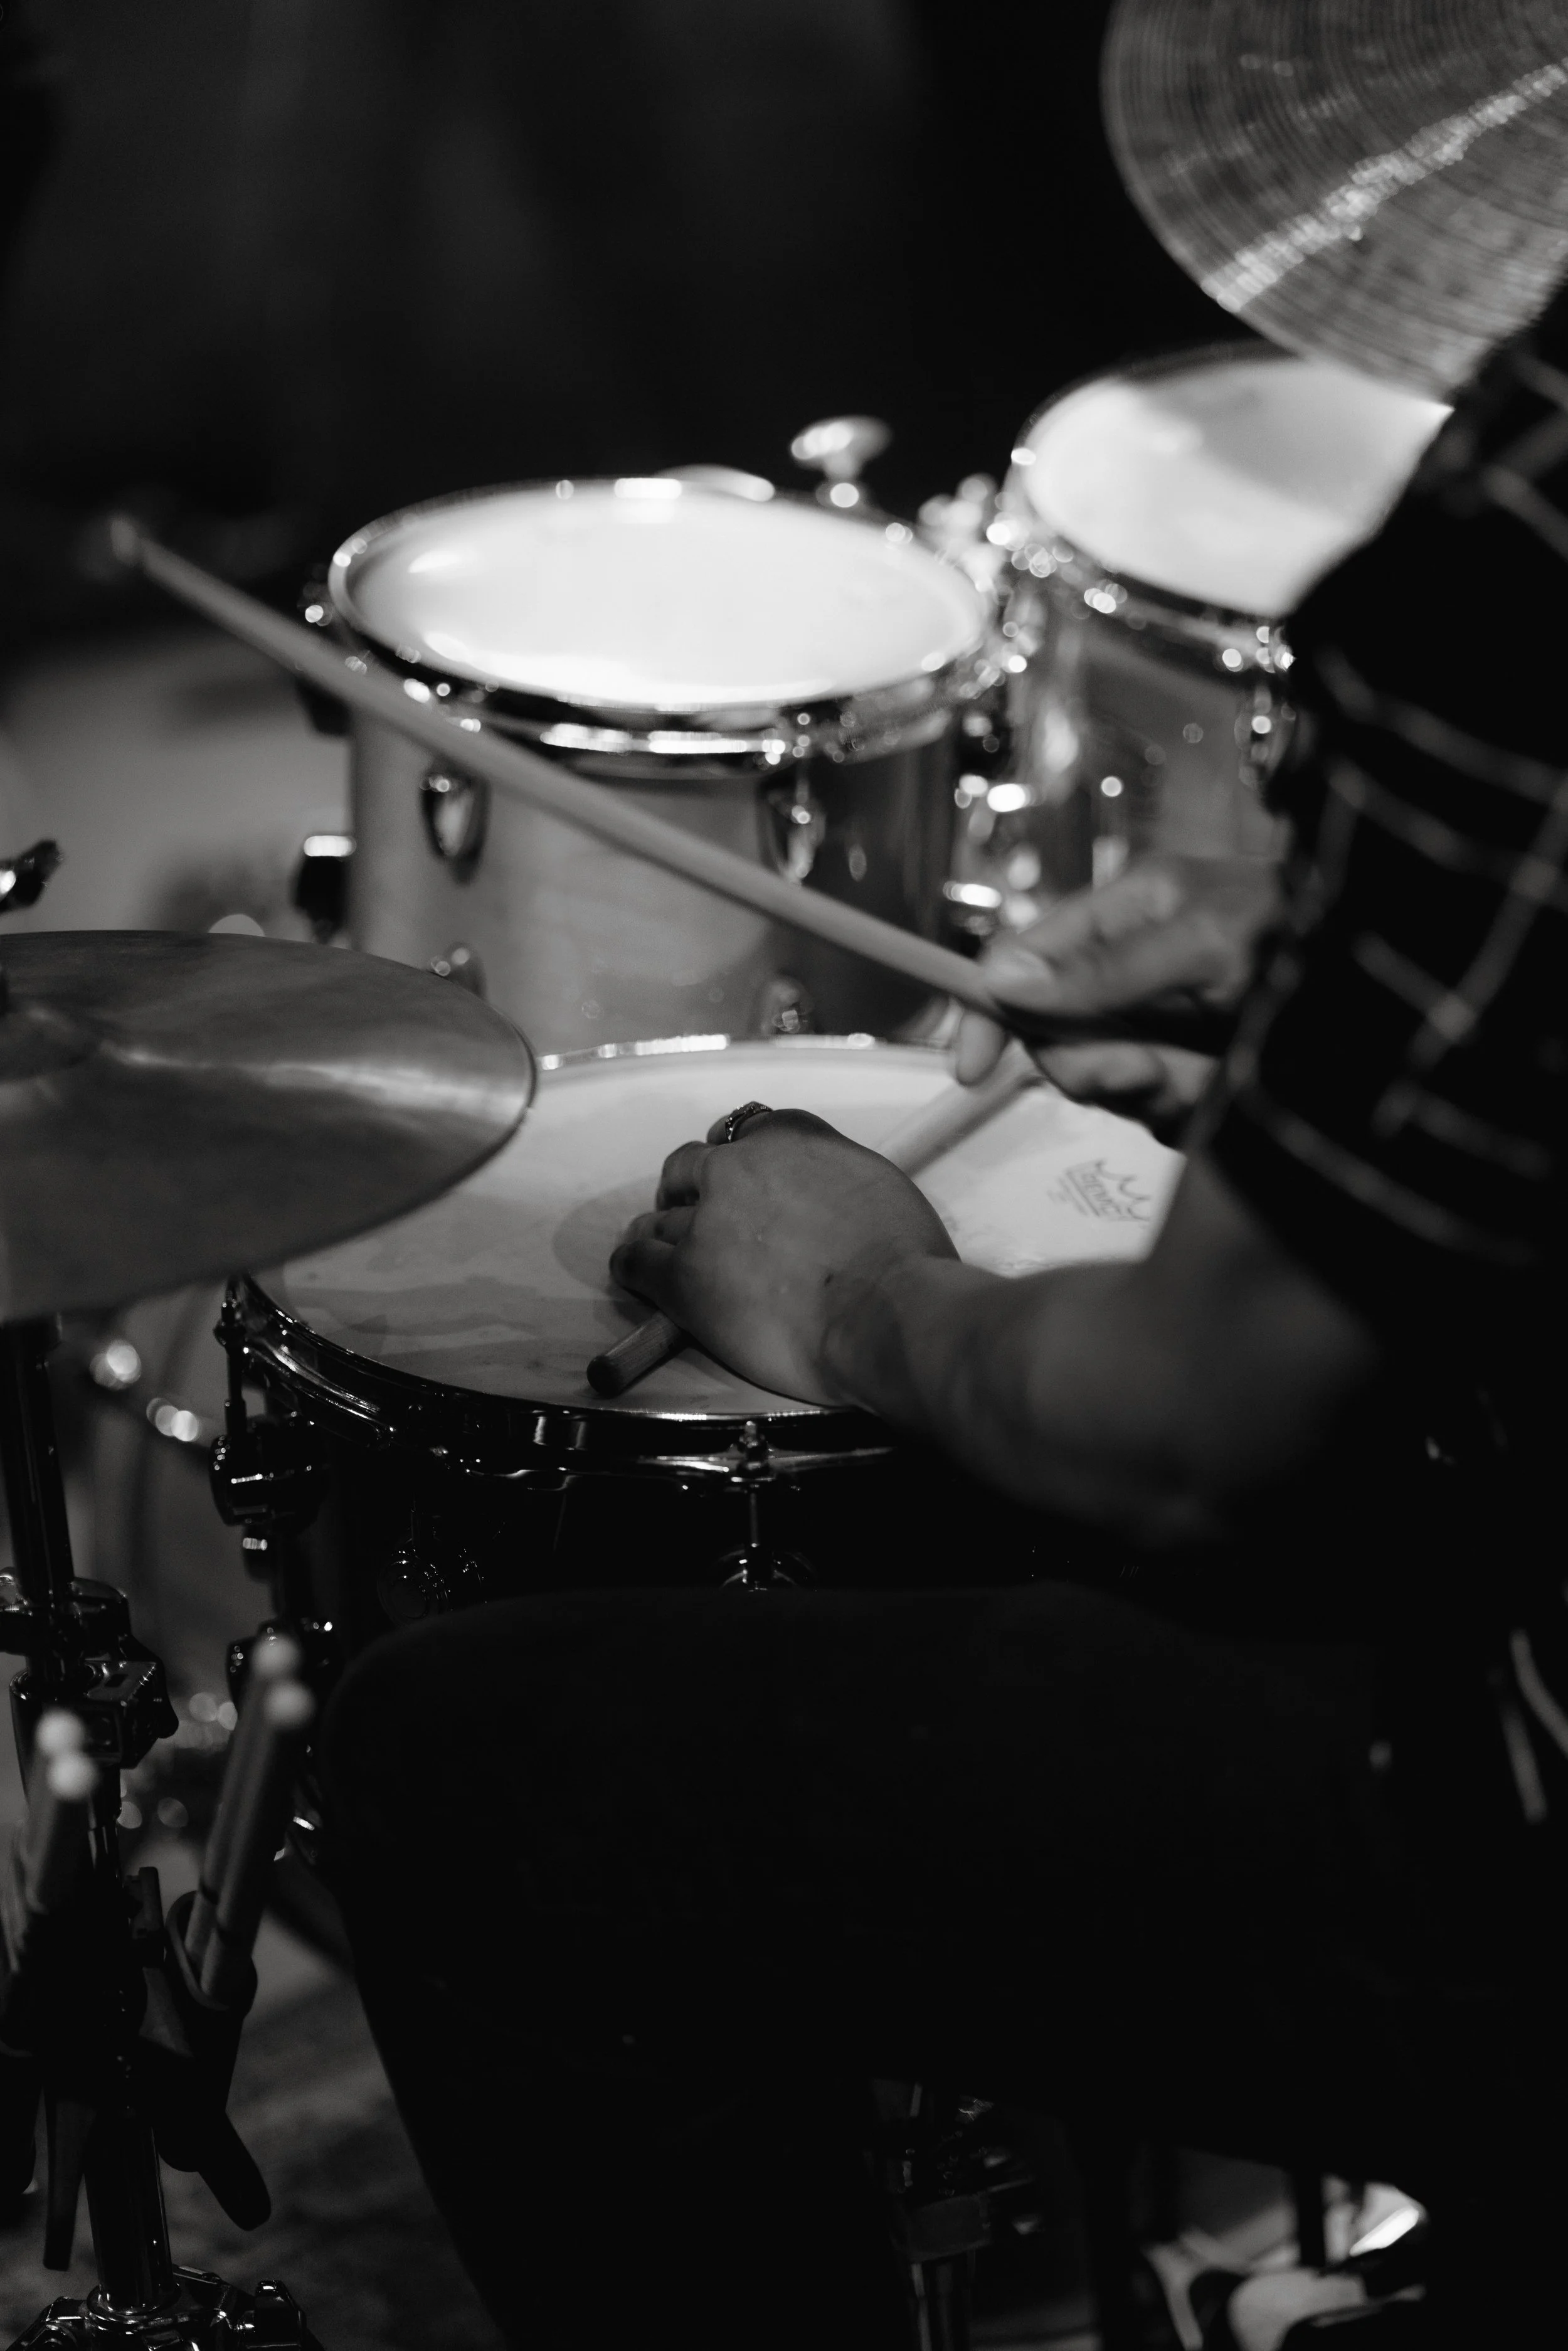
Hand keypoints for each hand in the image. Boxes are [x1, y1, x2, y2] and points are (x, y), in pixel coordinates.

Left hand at [609, 1108, 956, 1403]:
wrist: (886, 1312)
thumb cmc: (906, 1260)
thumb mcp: (878, 1187)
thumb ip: (836, 1179)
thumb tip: (833, 1201)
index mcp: (791, 1136)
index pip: (747, 1129)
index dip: (739, 1159)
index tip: (740, 1180)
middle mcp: (739, 1166)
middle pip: (690, 1166)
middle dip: (689, 1191)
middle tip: (697, 1216)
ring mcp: (704, 1220)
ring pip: (658, 1219)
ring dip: (661, 1233)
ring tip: (663, 1252)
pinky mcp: (681, 1276)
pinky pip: (635, 1261)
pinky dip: (633, 1265)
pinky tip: (637, 1273)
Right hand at [955, 854, 1279, 1134]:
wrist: (1394, 981)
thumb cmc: (1301, 935)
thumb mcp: (1197, 943)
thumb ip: (1101, 970)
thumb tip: (1003, 982)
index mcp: (1124, 920)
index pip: (1025, 966)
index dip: (989, 1015)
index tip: (972, 1070)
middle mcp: (1136, 980)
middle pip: (1062, 1044)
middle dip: (1100, 1066)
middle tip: (1153, 1066)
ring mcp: (1166, 1034)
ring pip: (1114, 1088)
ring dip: (1158, 1088)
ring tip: (1216, 1068)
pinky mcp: (1197, 1083)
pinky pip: (1160, 1117)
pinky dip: (1193, 1111)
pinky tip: (1234, 1087)